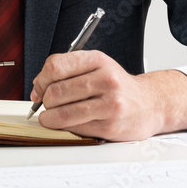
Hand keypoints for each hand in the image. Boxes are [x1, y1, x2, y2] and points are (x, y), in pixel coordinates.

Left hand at [29, 51, 186, 140]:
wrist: (149, 104)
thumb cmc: (117, 86)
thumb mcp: (97, 67)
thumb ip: (68, 72)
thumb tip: (37, 88)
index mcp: (98, 60)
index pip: (56, 65)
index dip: (41, 79)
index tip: (39, 88)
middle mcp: (106, 79)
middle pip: (56, 91)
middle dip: (44, 100)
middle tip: (47, 104)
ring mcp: (109, 103)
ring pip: (63, 112)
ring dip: (49, 117)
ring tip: (50, 117)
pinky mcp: (110, 125)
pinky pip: (75, 128)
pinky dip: (63, 128)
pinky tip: (67, 123)